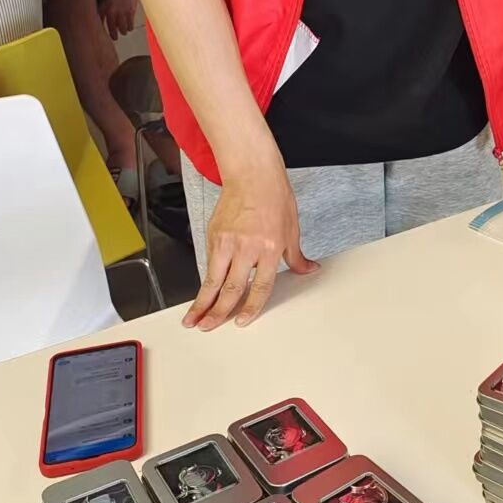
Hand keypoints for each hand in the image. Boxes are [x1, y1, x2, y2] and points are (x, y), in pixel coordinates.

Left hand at [97, 0, 139, 38]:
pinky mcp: (131, 11)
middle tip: (114, 38)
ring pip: (122, 27)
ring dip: (122, 31)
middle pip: (111, 28)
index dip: (101, 29)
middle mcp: (111, 11)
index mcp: (102, 6)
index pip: (100, 22)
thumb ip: (101, 5)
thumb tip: (100, 13)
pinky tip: (130, 28)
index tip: (102, 33)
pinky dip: (130, 26)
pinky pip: (130, 23)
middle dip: (113, 34)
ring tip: (123, 32)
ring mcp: (122, 12)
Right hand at [183, 154, 317, 329]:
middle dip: (219, 312)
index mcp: (270, 248)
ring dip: (201, 303)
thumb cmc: (274, 199)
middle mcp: (247, 247)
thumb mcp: (292, 230)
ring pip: (212, 280)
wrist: (253, 176)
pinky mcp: (212, 235)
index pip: (259, 287)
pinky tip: (200, 294)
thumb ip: (297, 257)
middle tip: (209, 327)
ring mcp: (227, 242)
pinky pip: (208, 264)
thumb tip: (308, 270)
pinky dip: (204, 281)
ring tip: (193, 319)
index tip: (241, 320)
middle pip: (231, 288)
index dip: (250, 307)